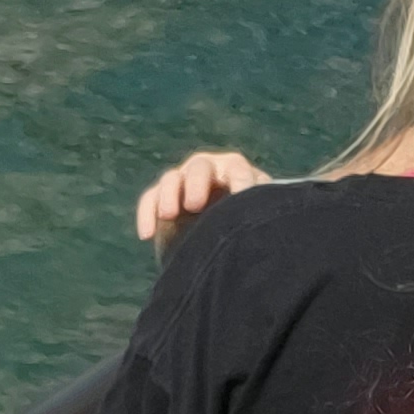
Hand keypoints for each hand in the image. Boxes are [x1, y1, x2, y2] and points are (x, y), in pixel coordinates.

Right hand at [134, 149, 269, 248]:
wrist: (223, 246)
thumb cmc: (248, 230)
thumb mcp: (259, 223)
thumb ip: (259, 217)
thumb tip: (267, 225)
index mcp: (236, 171)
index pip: (237, 170)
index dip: (239, 182)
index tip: (241, 199)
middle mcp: (208, 171)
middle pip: (199, 167)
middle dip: (196, 183)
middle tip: (195, 205)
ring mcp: (182, 182)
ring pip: (171, 179)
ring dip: (168, 195)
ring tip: (169, 215)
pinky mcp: (161, 200)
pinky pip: (150, 200)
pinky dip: (147, 214)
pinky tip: (147, 235)